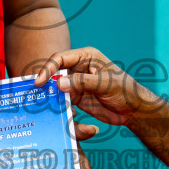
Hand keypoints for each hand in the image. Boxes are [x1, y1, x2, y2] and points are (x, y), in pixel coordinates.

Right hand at [31, 47, 165, 128]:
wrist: (134, 110)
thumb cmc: (126, 91)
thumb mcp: (105, 84)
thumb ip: (82, 82)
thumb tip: (59, 83)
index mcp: (86, 57)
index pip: (61, 58)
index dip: (48, 68)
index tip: (40, 81)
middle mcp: (78, 68)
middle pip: (54, 72)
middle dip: (44, 82)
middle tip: (33, 93)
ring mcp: (76, 83)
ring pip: (55, 87)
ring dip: (48, 94)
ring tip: (38, 103)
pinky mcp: (76, 98)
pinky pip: (61, 99)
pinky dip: (54, 104)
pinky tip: (49, 110)